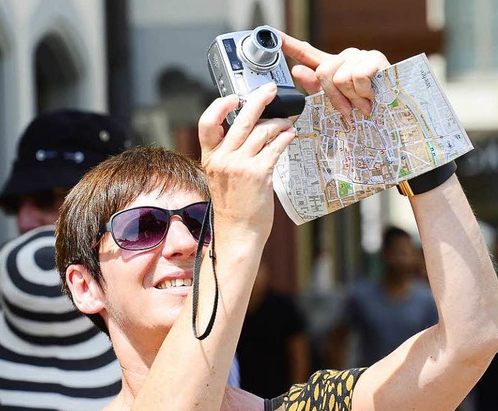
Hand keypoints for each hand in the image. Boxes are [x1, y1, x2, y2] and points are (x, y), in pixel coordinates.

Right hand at [198, 83, 295, 244]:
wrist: (238, 233)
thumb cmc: (234, 209)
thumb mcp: (222, 178)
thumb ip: (230, 156)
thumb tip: (252, 132)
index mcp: (211, 158)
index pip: (207, 123)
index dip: (219, 105)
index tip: (234, 97)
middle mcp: (223, 159)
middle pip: (241, 119)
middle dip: (259, 100)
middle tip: (270, 90)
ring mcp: (240, 166)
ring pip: (263, 131)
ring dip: (279, 123)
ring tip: (287, 124)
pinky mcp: (259, 173)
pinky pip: (275, 146)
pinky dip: (285, 137)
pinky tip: (290, 135)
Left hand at [279, 31, 389, 118]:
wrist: (393, 116)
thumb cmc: (364, 110)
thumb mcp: (335, 104)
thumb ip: (315, 89)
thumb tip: (297, 70)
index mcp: (333, 69)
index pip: (308, 53)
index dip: (291, 44)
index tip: (275, 36)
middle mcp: (344, 58)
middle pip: (322, 72)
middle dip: (334, 97)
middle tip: (349, 110)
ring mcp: (359, 56)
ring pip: (340, 77)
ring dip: (352, 98)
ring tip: (364, 104)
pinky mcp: (374, 58)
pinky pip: (356, 77)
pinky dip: (363, 93)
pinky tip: (372, 96)